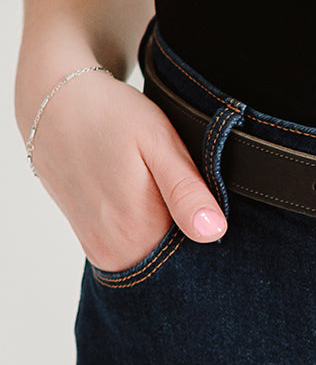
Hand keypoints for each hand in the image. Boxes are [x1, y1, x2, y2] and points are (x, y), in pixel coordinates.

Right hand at [24, 65, 227, 272]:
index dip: (211, 231)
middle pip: (175, 261)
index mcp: (137, 233)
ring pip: (155, 254)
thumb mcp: (158, 143)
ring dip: (170, 230)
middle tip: (184, 189)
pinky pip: (134, 248)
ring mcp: (100, 250)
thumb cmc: (110, 116)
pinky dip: (148, 229)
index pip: (198, 257)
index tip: (206, 201)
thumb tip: (213, 231)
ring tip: (161, 190)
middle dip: (191, 234)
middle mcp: (114, 253)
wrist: (53, 102)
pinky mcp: (92, 241)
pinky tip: (146, 198)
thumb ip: (186, 191)